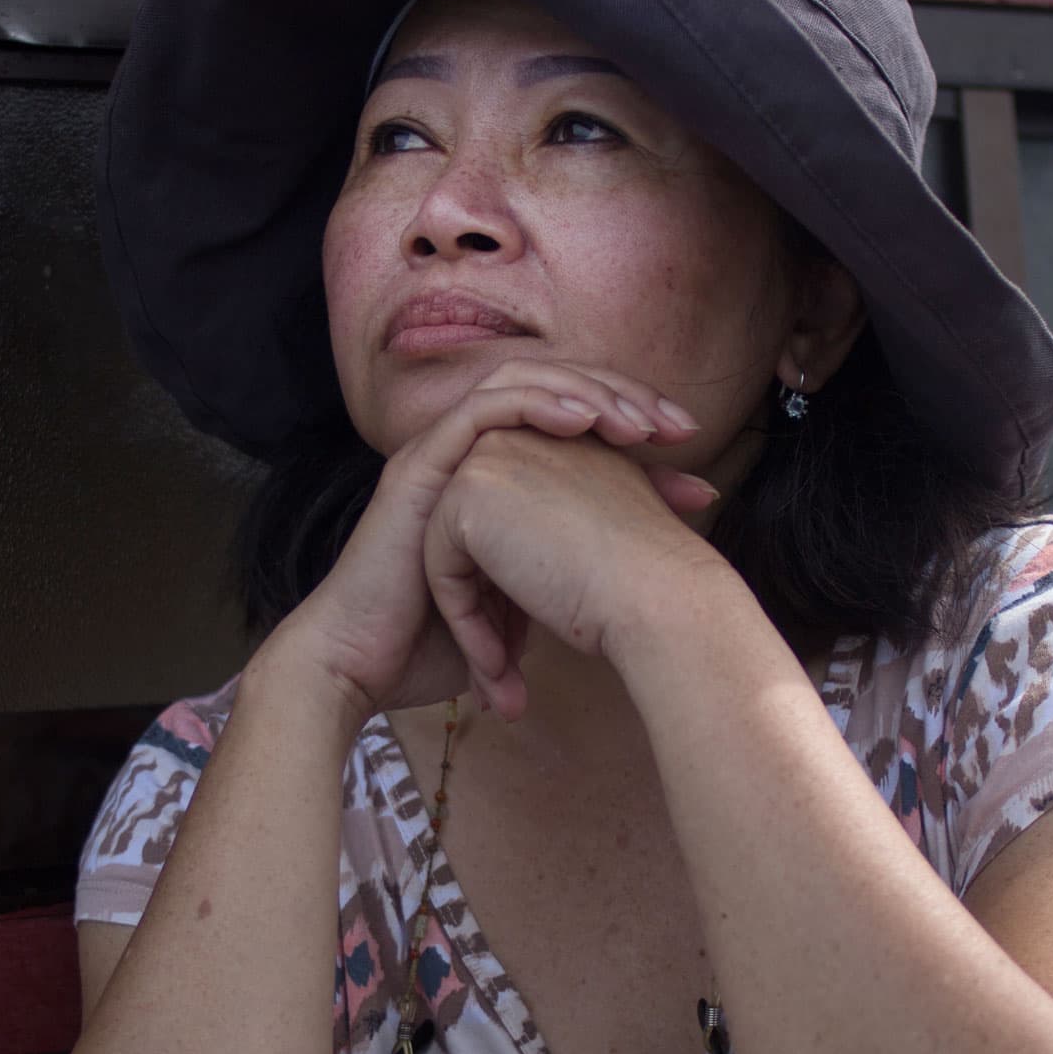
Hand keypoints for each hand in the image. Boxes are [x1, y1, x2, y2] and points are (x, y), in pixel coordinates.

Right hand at [271, 358, 717, 719]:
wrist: (365, 672)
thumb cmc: (437, 646)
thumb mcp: (528, 602)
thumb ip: (568, 577)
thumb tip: (625, 594)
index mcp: (492, 473)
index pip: (568, 419)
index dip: (629, 421)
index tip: (687, 447)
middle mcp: (467, 451)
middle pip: (552, 386)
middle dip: (621, 396)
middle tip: (678, 424)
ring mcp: (439, 452)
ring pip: (520, 381)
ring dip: (586, 393)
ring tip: (638, 421)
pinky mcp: (419, 465)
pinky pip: (483, 409)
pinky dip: (537, 404)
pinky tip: (584, 420)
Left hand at [424, 426, 730, 719]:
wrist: (659, 597)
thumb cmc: (648, 580)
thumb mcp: (599, 532)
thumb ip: (560, 527)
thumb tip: (531, 559)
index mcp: (556, 442)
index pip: (511, 525)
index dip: (517, 593)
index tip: (530, 649)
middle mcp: (519, 435)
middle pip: (477, 538)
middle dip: (489, 611)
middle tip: (508, 672)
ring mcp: (488, 460)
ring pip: (454, 557)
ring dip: (475, 624)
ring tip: (504, 677)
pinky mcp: (465, 497)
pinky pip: (441, 571)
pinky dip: (465, 625)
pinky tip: (499, 667)